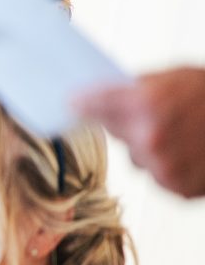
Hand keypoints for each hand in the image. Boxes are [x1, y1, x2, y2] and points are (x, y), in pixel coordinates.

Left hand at [73, 67, 204, 197]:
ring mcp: (164, 168)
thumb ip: (137, 86)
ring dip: (151, 146)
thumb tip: (96, 95)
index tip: (72, 103)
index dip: (82, 103)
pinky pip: (159, 174)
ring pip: (137, 156)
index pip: (94, 105)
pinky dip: (171, 164)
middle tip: (155, 112)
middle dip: (127, 122)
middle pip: (115, 132)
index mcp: (148, 105)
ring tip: (186, 132)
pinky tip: (195, 151)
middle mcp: (151, 139)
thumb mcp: (178, 76)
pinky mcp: (177, 188)